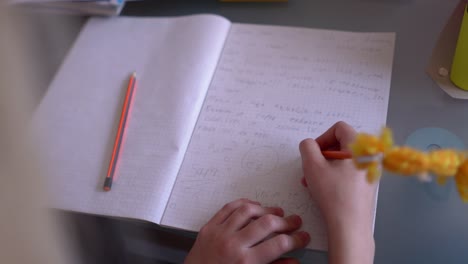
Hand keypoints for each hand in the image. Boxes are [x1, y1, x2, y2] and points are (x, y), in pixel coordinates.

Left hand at [184, 198, 309, 263]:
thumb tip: (294, 262)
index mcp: (245, 263)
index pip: (279, 245)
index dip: (296, 240)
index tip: (302, 238)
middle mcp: (233, 245)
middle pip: (267, 224)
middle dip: (286, 222)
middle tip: (294, 222)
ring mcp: (219, 234)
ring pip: (248, 210)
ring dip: (266, 210)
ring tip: (277, 213)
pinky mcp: (208, 228)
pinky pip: (228, 208)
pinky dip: (243, 204)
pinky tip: (254, 206)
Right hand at [299, 121, 375, 263]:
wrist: (349, 226)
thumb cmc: (332, 193)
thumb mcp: (312, 165)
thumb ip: (307, 147)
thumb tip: (309, 144)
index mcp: (360, 147)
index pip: (339, 128)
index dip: (322, 137)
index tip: (313, 153)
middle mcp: (369, 157)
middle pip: (341, 144)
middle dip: (321, 154)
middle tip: (310, 168)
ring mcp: (370, 172)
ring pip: (343, 160)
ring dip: (324, 167)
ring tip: (311, 181)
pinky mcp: (367, 186)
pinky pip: (348, 172)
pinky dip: (334, 176)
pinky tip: (322, 190)